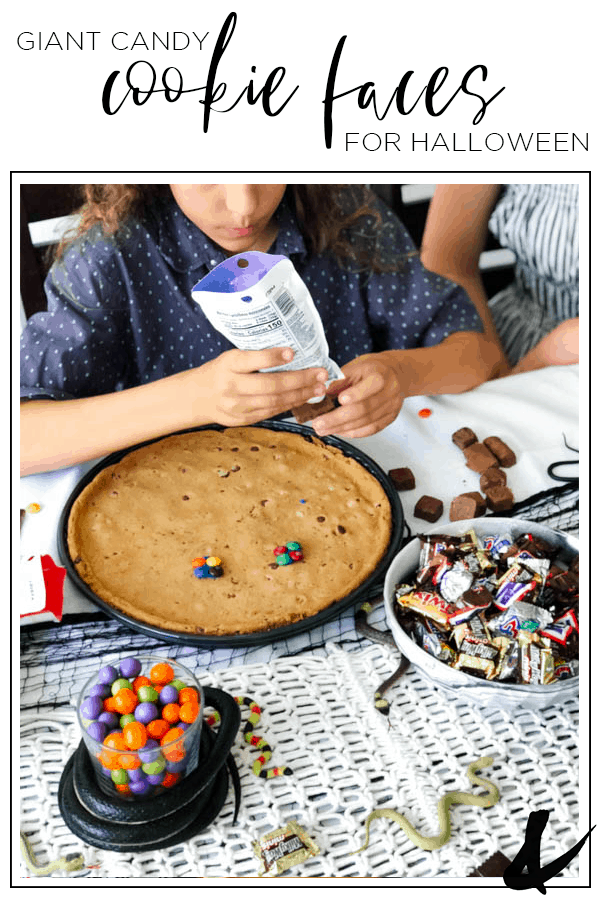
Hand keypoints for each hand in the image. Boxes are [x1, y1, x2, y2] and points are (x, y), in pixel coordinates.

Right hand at [186, 347, 328, 425]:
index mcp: (228, 364)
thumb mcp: (231, 357)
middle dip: (300, 380)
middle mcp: (231, 386)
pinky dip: (289, 405)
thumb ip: (255, 357)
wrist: (197, 397)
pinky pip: (270, 412)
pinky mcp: (242, 419)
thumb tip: (292, 354)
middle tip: (321, 375)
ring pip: (274, 402)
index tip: (293, 352)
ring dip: (300, 395)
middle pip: (271, 385)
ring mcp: (236, 406)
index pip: (253, 360)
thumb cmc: (221, 372)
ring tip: (318, 388)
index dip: (273, 357)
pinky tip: (303, 398)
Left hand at [312, 352, 404, 437]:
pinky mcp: (390, 418)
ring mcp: (391, 407)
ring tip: (323, 429)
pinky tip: (339, 431)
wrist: (395, 373)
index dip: (356, 394)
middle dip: (338, 418)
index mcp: (381, 375)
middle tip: (319, 424)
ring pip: (365, 422)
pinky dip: (353, 432)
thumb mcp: (355, 367)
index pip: (372, 385)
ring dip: (342, 428)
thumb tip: (322, 394)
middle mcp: (390, 392)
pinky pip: (370, 429)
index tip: (339, 400)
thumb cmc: (372, 369)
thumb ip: (340, 380)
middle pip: (364, 409)